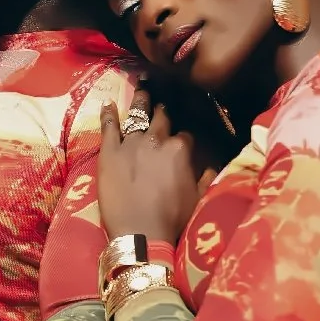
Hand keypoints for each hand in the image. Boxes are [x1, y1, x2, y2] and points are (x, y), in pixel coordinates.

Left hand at [97, 90, 211, 245]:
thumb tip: (211, 166)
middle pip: (161, 118)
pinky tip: (108, 103)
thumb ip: (205, 178)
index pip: (185, 135)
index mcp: (180, 150)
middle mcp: (156, 140)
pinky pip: (109, 127)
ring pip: (137, 115)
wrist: (140, 233)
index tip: (181, 136)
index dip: (183, 137)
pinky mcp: (109, 151)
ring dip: (140, 101)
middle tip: (161, 100)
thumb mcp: (197, 198)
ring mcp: (131, 143)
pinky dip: (109, 114)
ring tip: (141, 87)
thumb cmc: (172, 219)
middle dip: (162, 108)